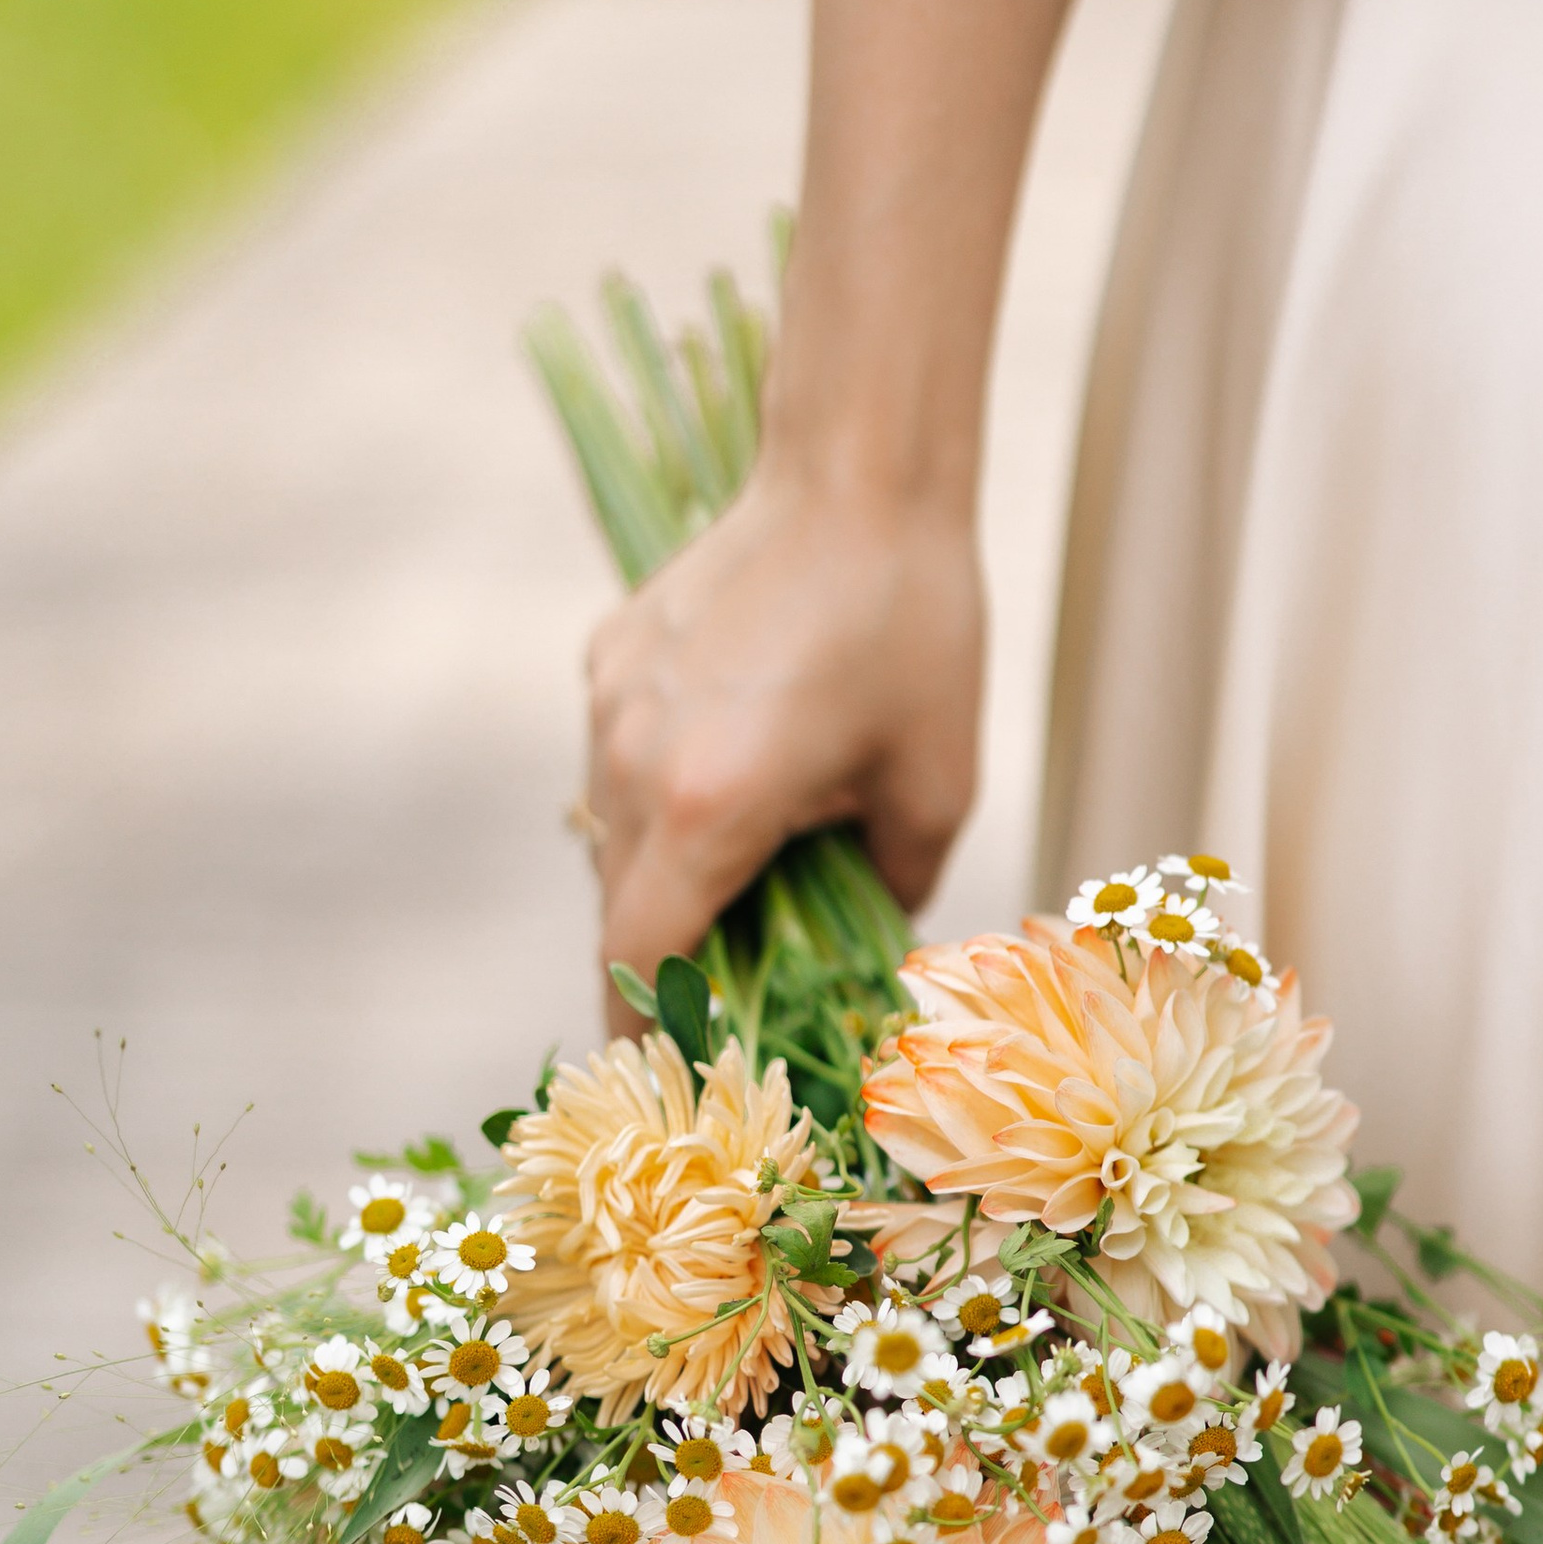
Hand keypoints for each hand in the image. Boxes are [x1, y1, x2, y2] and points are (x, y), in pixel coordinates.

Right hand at [585, 461, 982, 996]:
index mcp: (706, 809)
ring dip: (664, 872)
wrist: (857, 473)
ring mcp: (607, 705)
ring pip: (610, 836)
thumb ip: (889, 891)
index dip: (650, 1032)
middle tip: (727, 993)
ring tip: (746, 872)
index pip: (638, 963)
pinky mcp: (608, 657)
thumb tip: (864, 950)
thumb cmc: (916, 628)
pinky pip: (620, 760)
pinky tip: (738, 762)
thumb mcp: (935, 786)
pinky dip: (663, 791)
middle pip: (618, 909)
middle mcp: (630, 762)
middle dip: (664, 962)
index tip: (676, 1071)